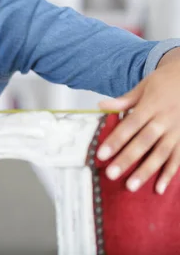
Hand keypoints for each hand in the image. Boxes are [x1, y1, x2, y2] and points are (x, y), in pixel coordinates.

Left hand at [98, 61, 179, 194]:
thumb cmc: (166, 83)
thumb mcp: (144, 86)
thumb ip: (124, 100)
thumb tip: (101, 106)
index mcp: (151, 106)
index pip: (130, 125)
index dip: (116, 140)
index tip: (101, 154)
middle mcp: (165, 120)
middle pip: (144, 142)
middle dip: (127, 159)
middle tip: (111, 174)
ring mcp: (178, 131)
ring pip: (161, 154)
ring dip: (146, 171)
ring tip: (130, 186)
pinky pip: (178, 159)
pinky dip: (169, 174)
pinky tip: (158, 189)